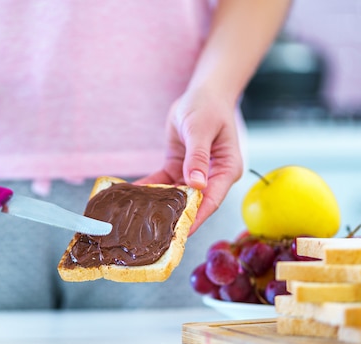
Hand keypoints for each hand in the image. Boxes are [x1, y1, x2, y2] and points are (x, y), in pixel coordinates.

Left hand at [138, 89, 243, 234]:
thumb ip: (197, 156)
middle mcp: (213, 176)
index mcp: (227, 169)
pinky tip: (133, 194)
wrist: (203, 93)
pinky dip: (150, 187)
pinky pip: (164, 182)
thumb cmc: (208, 107)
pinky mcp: (180, 168)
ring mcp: (196, 174)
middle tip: (155, 233)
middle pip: (194, 202)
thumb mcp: (200, 129)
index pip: (212, 199)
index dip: (196, 217)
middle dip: (175, 216)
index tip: (181, 232)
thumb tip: (197, 184)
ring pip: (177, 195)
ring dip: (159, 204)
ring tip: (139, 217)